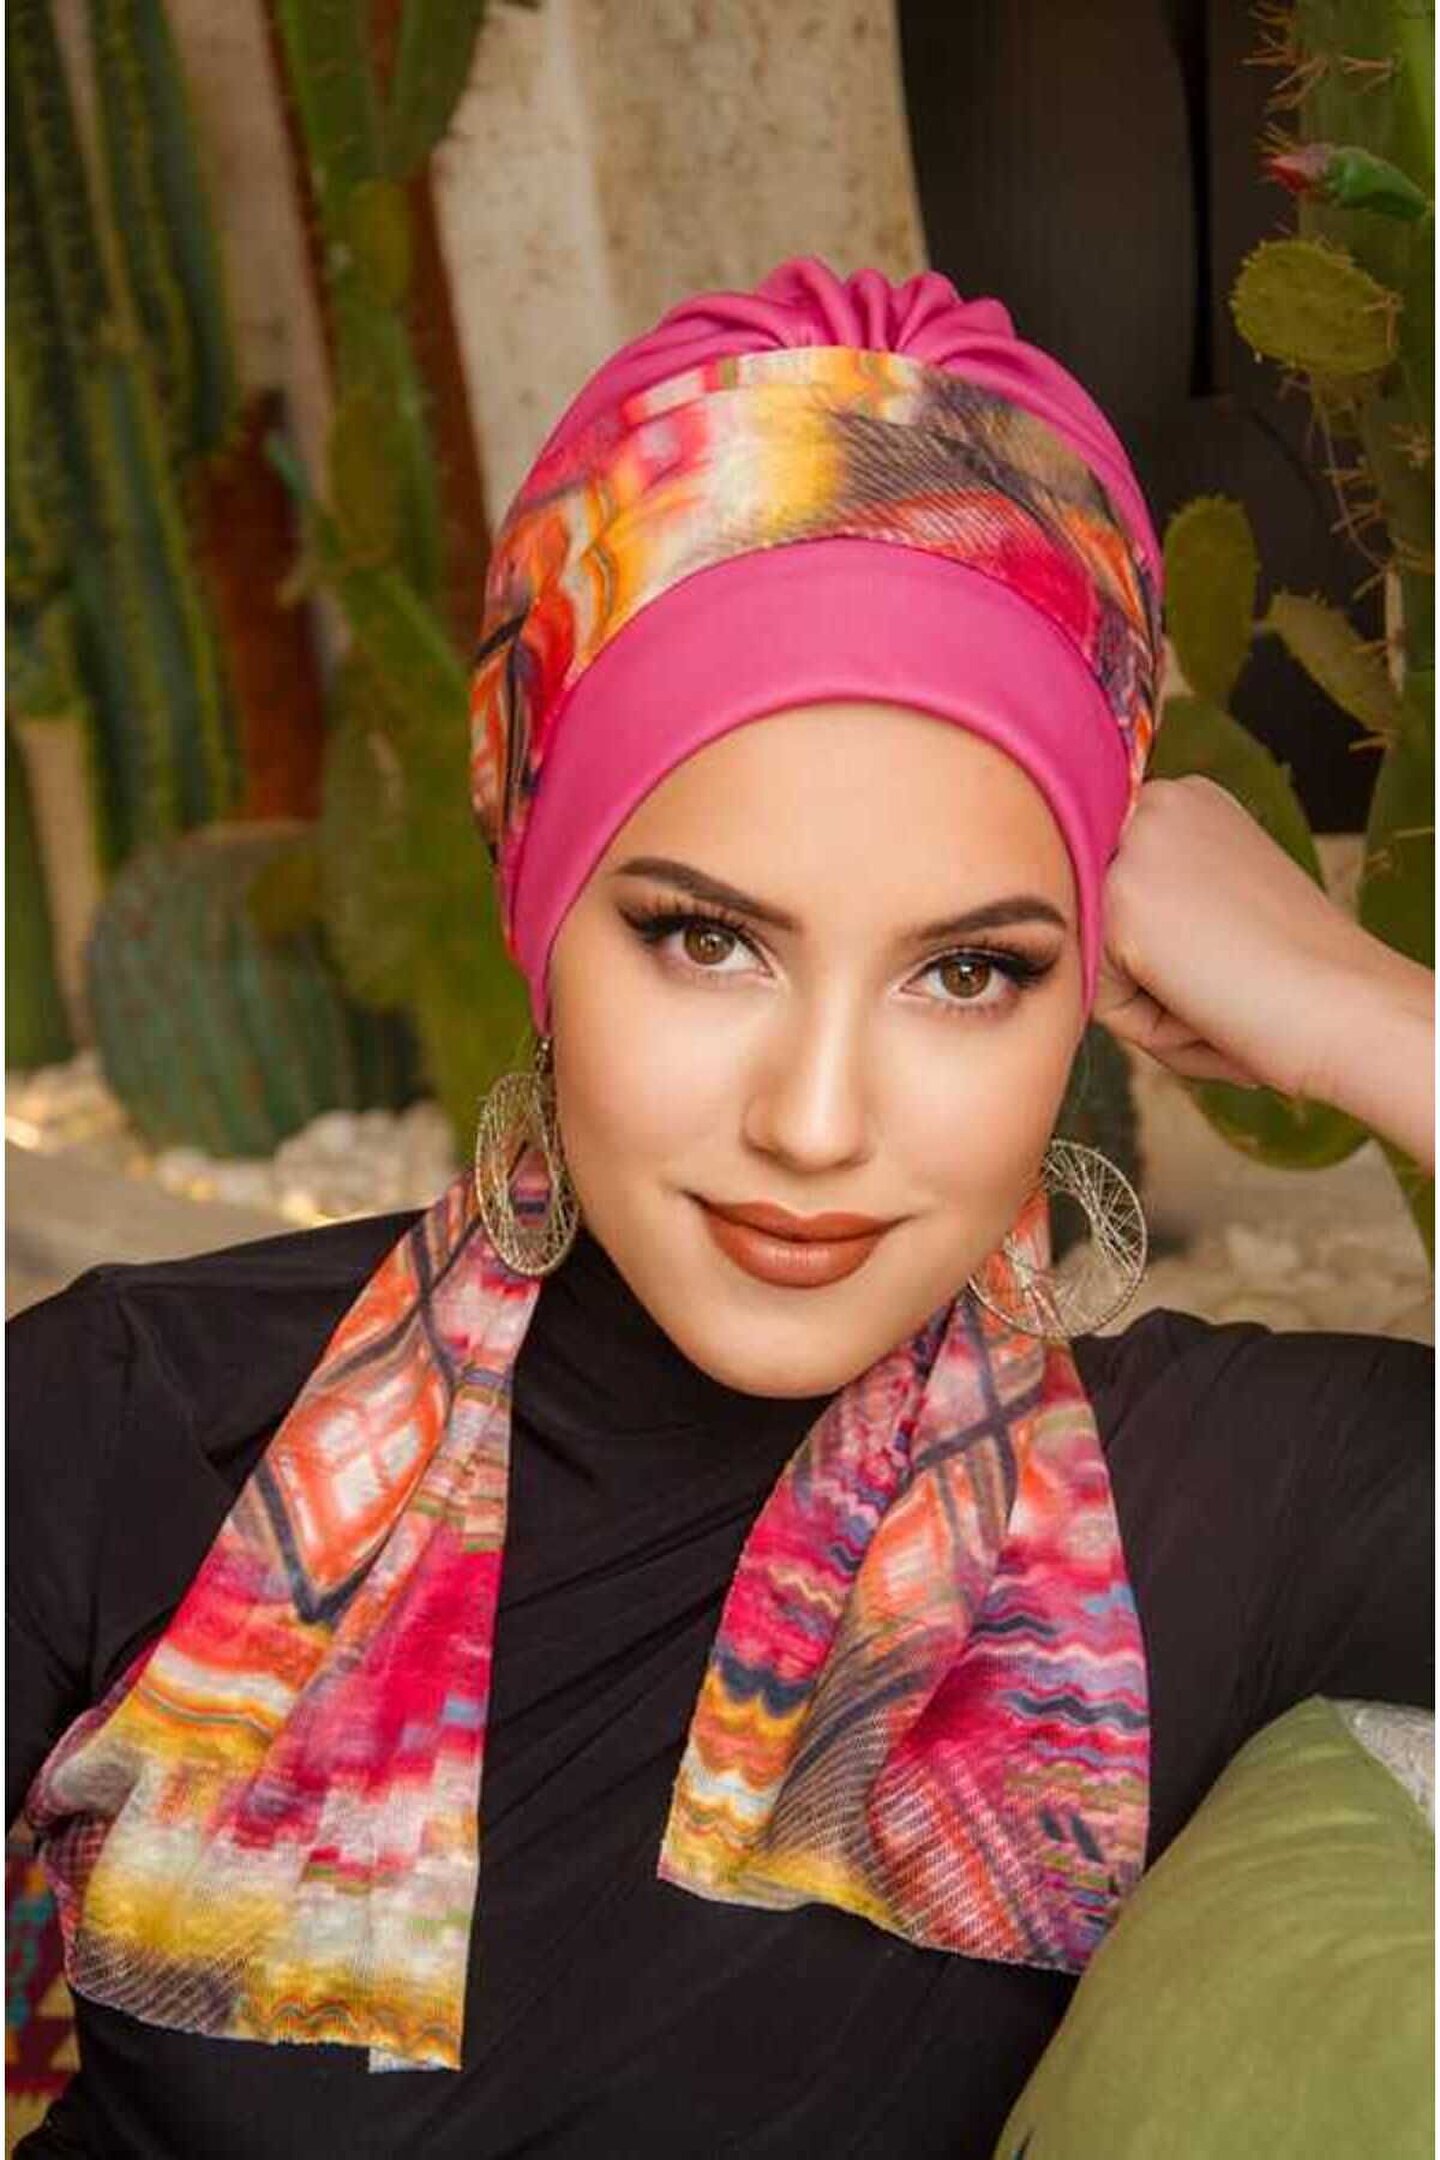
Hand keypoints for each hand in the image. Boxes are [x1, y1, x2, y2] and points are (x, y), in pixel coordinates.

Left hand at [1092, 774, 1403, 1101]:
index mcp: (1184, 802)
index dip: (1161, 949)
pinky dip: (1145, 1022)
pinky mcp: (1118, 903)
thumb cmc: (1294, 978)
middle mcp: (1156, 804)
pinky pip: (1095, 993)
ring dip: (1146, 1000)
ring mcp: (1133, 847)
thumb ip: (1156, 899)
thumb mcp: (1218, 906)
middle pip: (1095, 923)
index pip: (1114, 893)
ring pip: (1090, 958)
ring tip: (1219, 992)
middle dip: (1147, 974)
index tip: (1221, 958)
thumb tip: (1068, 925)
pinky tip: (1207, 1005)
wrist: (1346, 1006)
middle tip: (1228, 977)